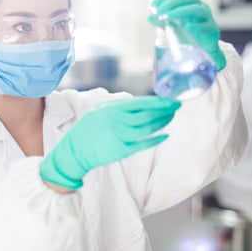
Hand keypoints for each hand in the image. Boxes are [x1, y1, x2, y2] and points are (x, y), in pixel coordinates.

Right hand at [40, 96, 180, 188]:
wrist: (75, 150)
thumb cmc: (88, 128)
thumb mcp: (100, 110)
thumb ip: (118, 105)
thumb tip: (140, 103)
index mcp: (112, 109)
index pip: (141, 103)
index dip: (158, 101)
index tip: (171, 99)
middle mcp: (117, 121)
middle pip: (147, 115)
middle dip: (164, 110)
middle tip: (176, 106)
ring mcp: (119, 136)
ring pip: (147, 129)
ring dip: (162, 122)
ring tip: (171, 117)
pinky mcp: (121, 150)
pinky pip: (143, 145)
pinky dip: (155, 140)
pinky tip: (165, 135)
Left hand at [147, 0, 225, 70]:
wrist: (205, 50)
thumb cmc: (189, 35)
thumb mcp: (173, 27)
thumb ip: (162, 22)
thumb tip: (149, 17)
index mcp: (190, 4)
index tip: (152, 4)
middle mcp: (199, 7)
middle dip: (171, 2)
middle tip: (159, 11)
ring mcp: (207, 17)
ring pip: (197, 9)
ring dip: (181, 11)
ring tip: (168, 17)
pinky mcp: (212, 30)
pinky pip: (205, 26)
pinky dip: (196, 26)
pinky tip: (187, 28)